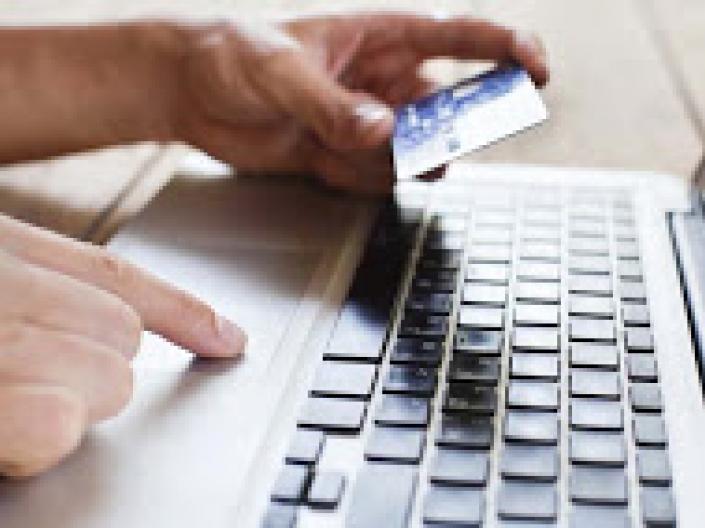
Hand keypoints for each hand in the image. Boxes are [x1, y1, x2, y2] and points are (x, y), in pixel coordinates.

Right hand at [0, 215, 244, 476]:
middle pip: (126, 330)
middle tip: (32, 390)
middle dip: (97, 371)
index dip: (180, 309)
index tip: (226, 335)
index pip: (114, 273)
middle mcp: (2, 280)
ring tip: (6, 408)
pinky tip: (3, 435)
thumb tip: (112, 329)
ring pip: (112, 378)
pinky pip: (60, 422)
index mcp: (1, 247)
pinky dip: (40, 438)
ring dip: (68, 408)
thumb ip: (39, 297)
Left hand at [175, 13, 548, 193]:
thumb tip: (382, 132)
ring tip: (353, 154)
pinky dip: (362, 181)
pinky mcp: (344, 156)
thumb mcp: (277, 73)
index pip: (456, 36)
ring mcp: (365, 123)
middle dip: (444, 131)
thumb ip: (330, 104)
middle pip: (445, 108)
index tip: (537, 68)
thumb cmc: (230, 56)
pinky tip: (325, 164)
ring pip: (413, 152)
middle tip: (427, 145)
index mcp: (376, 37)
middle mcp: (381, 81)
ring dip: (399, 164)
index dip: (505, 47)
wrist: (188, 92)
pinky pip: (376, 178)